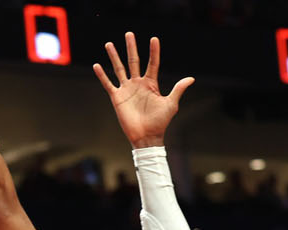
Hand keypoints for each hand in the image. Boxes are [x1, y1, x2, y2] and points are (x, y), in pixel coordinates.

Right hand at [92, 33, 193, 147]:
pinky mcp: (117, 98)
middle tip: (129, 34)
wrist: (147, 137)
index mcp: (151, 83)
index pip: (152, 63)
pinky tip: (96, 65)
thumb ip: (178, 89)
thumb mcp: (171, 104)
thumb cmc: (160, 122)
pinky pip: (108, 84)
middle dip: (131, 47)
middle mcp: (138, 84)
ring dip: (114, 56)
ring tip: (109, 44)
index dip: (153, 51)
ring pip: (119, 69)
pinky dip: (102, 75)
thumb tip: (191, 78)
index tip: (154, 39)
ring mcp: (127, 90)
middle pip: (134, 61)